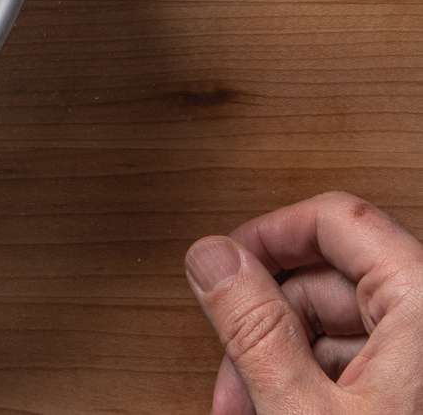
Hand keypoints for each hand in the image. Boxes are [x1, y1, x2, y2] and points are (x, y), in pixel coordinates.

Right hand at [185, 191, 422, 413]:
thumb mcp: (305, 408)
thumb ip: (255, 328)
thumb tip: (212, 258)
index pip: (337, 219)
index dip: (267, 236)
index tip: (223, 264)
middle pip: (330, 279)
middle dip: (266, 323)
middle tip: (231, 365)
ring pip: (341, 325)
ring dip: (282, 359)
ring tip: (249, 404)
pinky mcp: (421, 389)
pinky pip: (366, 362)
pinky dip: (317, 384)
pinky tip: (281, 409)